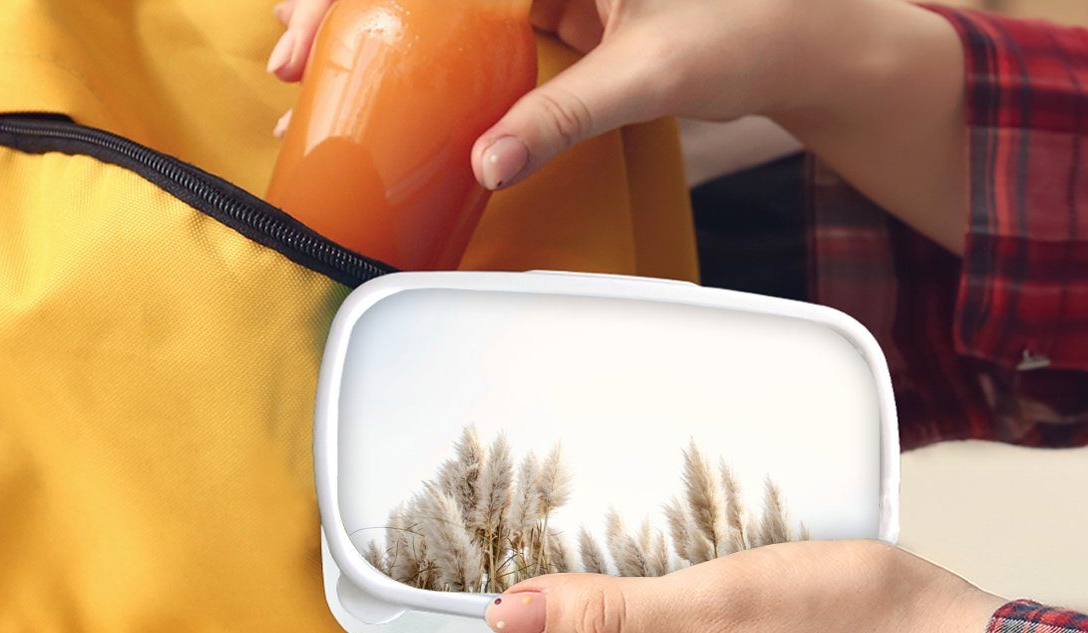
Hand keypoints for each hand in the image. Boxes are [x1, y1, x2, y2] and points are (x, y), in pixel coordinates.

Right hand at [266, 0, 966, 250]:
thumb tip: (487, 162)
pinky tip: (395, 95)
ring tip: (318, 83)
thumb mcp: (648, 72)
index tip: (308, 28)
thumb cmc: (746, 30)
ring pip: (443, 6)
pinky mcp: (557, 13)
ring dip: (382, 40)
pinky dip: (433, 63)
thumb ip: (565, 114)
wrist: (797, 46)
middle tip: (289, 63)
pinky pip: (478, 34)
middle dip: (347, 12)